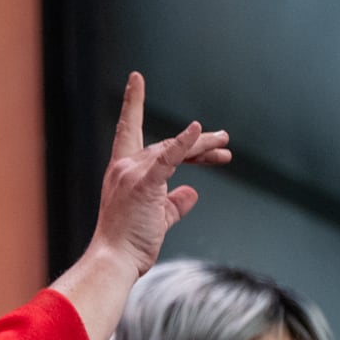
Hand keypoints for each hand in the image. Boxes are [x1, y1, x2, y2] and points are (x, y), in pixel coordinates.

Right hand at [89, 72, 229, 276]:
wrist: (114, 260)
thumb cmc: (129, 243)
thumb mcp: (156, 218)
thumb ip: (174, 203)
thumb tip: (192, 193)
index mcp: (122, 172)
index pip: (128, 131)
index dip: (132, 104)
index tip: (136, 79)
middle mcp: (124, 167)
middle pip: (166, 145)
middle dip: (197, 143)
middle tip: (224, 142)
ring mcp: (132, 175)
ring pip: (173, 151)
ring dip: (202, 147)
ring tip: (226, 146)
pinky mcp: (144, 186)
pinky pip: (169, 159)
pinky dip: (184, 144)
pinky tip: (198, 130)